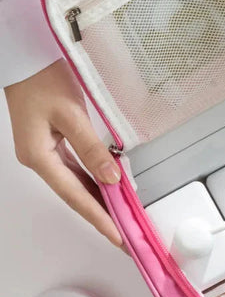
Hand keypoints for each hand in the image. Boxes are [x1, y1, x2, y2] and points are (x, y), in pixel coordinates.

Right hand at [4, 59, 123, 247]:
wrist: (27, 59)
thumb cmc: (44, 81)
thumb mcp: (71, 114)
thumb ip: (91, 148)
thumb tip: (111, 178)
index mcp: (39, 157)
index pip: (75, 196)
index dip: (98, 218)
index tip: (118, 237)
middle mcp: (40, 159)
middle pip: (75, 194)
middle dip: (100, 215)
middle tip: (124, 235)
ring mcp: (45, 151)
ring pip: (75, 182)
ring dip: (97, 199)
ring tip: (120, 217)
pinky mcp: (52, 141)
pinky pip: (75, 168)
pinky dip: (92, 179)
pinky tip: (106, 187)